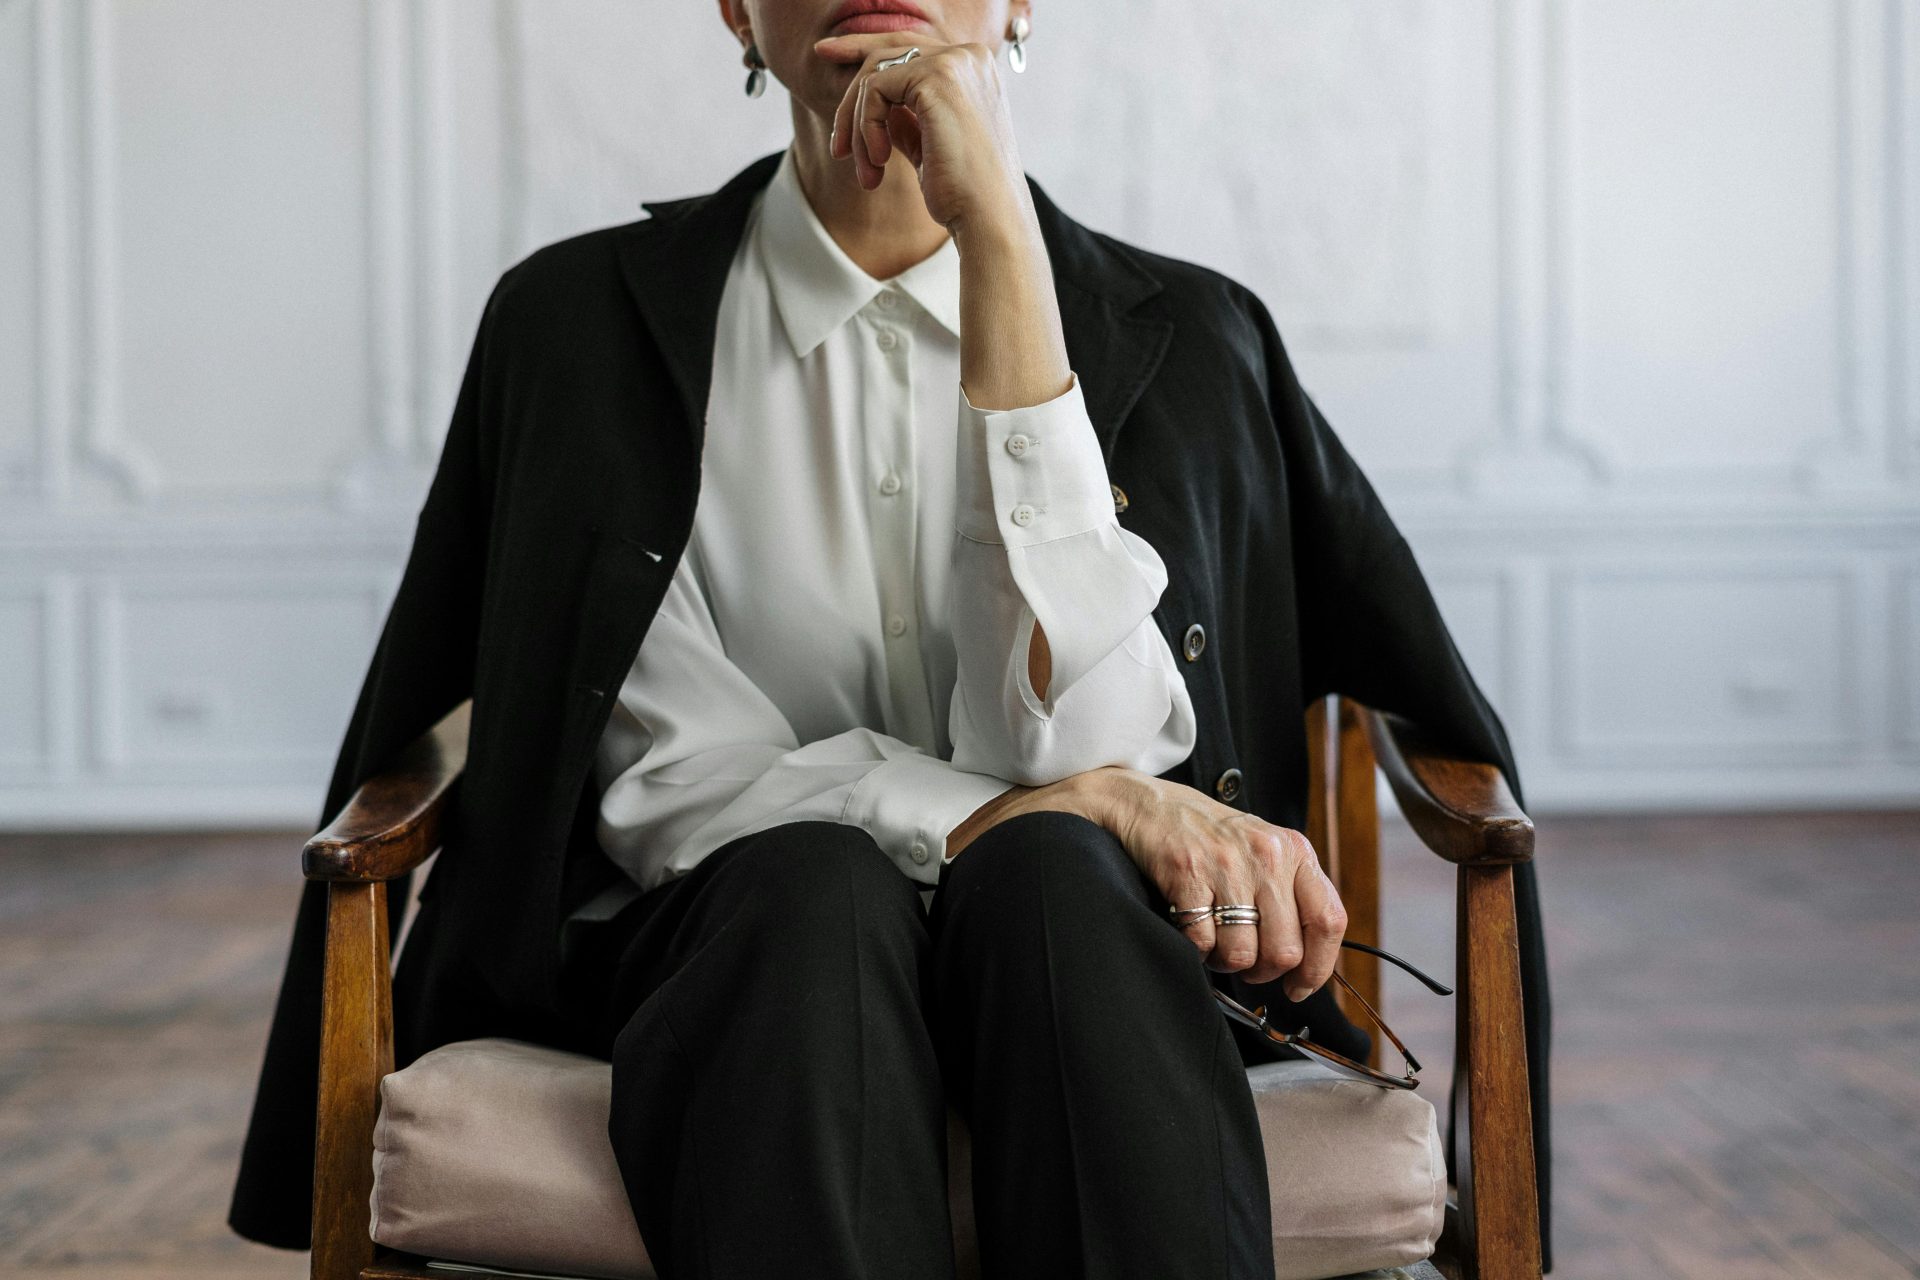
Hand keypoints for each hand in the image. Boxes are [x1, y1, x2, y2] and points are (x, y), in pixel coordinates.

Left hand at [816, 33, 1027, 235]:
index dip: (862, 49)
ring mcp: (955, 62)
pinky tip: (879, 161)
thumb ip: (906, 116)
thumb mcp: (930, 143)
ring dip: (858, 126)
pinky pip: (875, 89)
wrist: (987, 217)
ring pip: (875, 73)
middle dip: (850, 98)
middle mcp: (969, 55)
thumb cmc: (964, 192)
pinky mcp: (937, 77)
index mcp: (973, 68)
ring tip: (868, 172)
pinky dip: (866, 127)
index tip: (826, 54)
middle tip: (837, 149)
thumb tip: (873, 102)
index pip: (909, 48)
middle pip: (886, 53)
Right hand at [947, 767, 1346, 1002]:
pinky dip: (1195, 948)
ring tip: (1212, 940)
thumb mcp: (1263, 852)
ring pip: (1243, 953)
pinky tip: (1189, 926)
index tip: (1299, 986)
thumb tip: (1306, 964)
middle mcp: (1268, 854)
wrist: (1146, 803)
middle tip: (1242, 961)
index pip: (1328, 921)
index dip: (1317, 967)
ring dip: (1224, 962)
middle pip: (1285, 950)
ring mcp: (1227, 862)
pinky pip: (1203, 942)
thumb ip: (1290, 895)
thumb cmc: (1207, 837)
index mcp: (1295, 851)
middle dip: (1261, 970)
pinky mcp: (1188, 872)